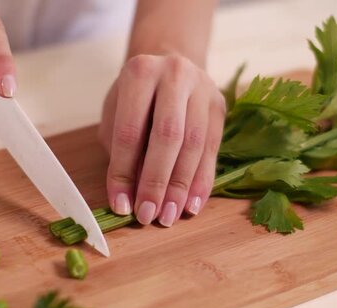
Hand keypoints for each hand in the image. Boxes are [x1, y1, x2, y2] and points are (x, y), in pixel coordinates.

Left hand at [99, 54, 225, 226]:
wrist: (169, 61)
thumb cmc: (136, 97)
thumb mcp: (117, 116)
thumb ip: (123, 151)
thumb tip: (131, 197)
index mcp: (140, 73)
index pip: (129, 131)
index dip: (123, 173)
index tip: (121, 205)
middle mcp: (174, 75)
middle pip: (167, 136)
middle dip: (157, 181)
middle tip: (148, 215)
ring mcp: (202, 88)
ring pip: (195, 144)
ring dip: (181, 186)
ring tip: (169, 216)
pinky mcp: (219, 105)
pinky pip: (213, 149)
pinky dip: (202, 181)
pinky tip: (192, 204)